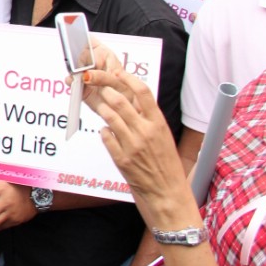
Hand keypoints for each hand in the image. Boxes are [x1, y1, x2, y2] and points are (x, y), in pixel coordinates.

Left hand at [81, 51, 186, 216]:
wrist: (168, 193)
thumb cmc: (165, 164)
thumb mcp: (163, 136)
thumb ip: (148, 119)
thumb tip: (130, 101)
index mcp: (159, 123)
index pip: (143, 92)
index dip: (127, 78)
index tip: (116, 72)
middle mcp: (146, 131)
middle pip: (120, 100)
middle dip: (105, 89)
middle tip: (97, 86)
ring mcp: (132, 145)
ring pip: (109, 116)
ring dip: (101, 108)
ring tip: (100, 106)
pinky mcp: (121, 158)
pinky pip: (105, 137)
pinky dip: (103, 132)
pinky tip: (106, 132)